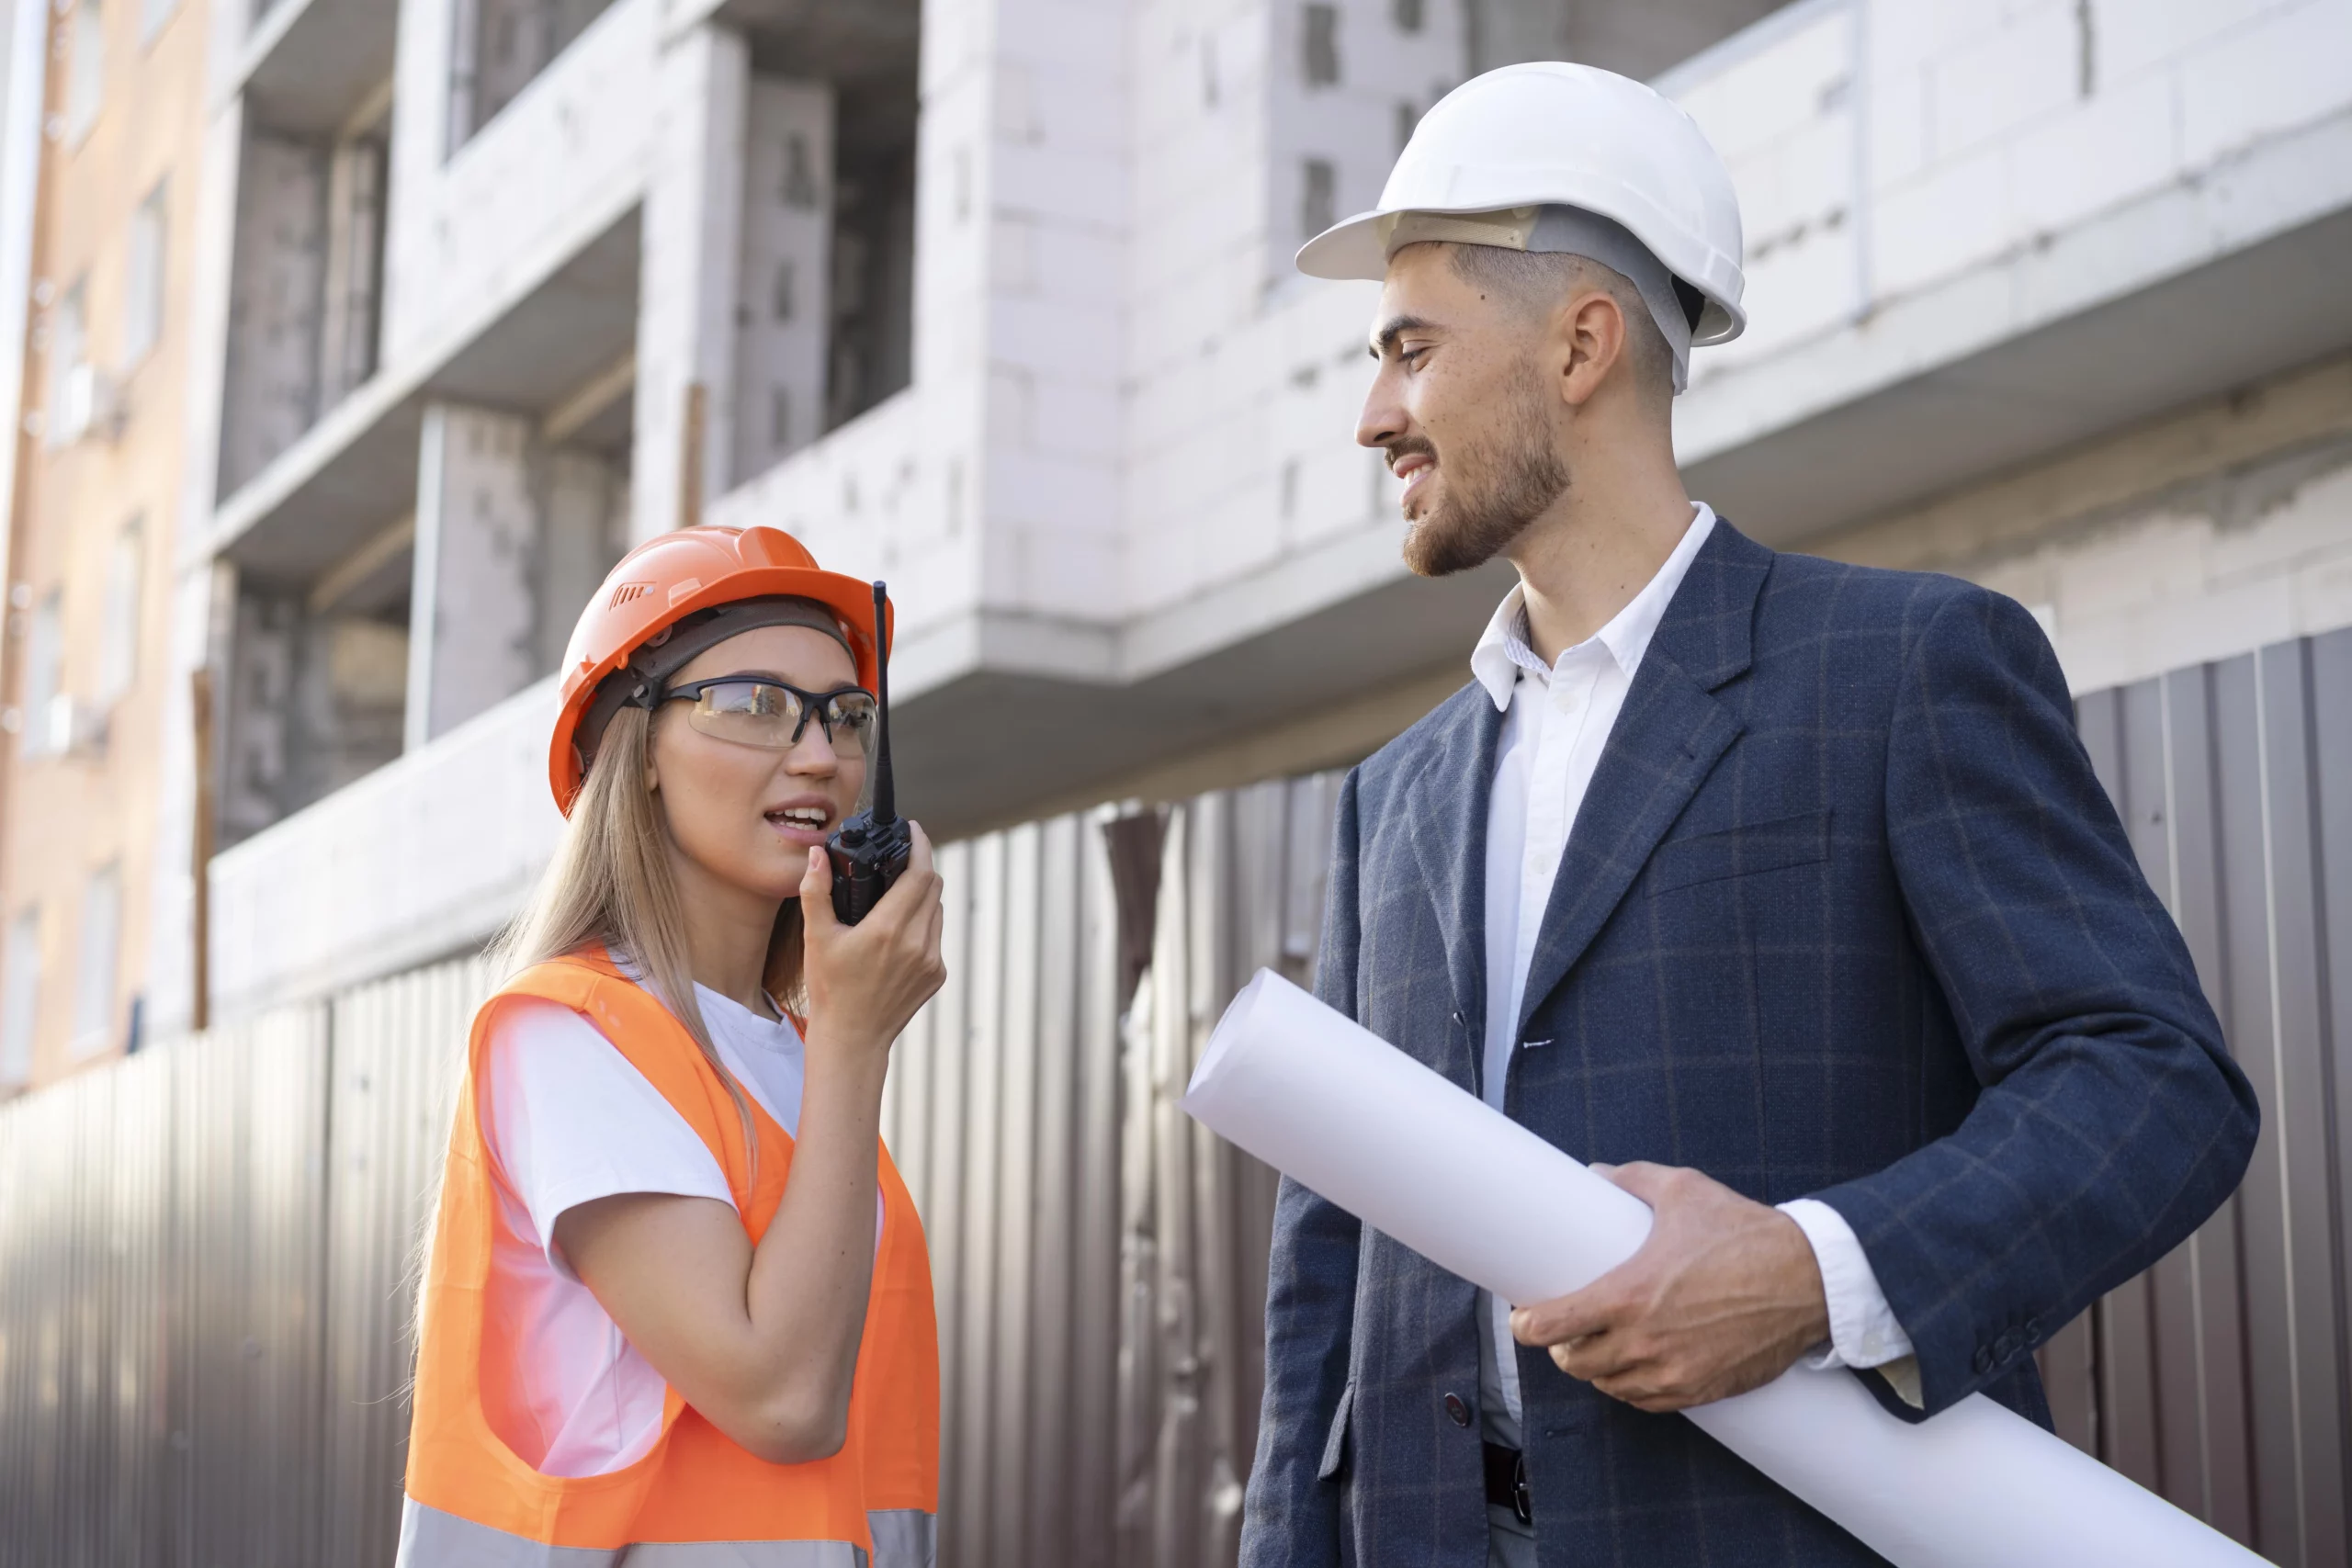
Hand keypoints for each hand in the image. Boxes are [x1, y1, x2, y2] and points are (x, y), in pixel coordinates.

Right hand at [798, 822, 945, 1057]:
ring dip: (923, 895)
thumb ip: (817, 891)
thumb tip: (816, 855)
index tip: (913, 830)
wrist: (853, 1038)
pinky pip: (936, 935)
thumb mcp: (816, 938)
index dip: (920, 845)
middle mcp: (917, 943)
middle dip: (919, 866)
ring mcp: (931, 960)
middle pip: (933, 886)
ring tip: (898, 892)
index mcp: (888, 929)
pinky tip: (900, 928)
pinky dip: (923, 923)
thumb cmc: (830, 989)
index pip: (920, 873)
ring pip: (937, 909)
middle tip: (900, 858)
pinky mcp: (937, 974)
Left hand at [1509, 1162, 1828, 1412]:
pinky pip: (1648, 1402)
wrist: (1809, 1280)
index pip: (1553, 1325)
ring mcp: (1674, 1371)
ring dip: (1596, 1370)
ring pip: (1610, 1386)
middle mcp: (1645, 1341)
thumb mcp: (1683, 1190)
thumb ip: (1632, 1180)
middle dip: (1561, 1347)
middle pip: (1575, 1363)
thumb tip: (1597, 1173)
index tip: (1522, 1320)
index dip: (1528, 1325)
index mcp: (1628, 1295)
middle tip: (1562, 1330)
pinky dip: (1632, 1389)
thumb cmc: (1744, 1233)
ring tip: (1596, 1349)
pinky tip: (1631, 1372)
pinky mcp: (1702, 1390)